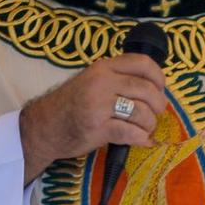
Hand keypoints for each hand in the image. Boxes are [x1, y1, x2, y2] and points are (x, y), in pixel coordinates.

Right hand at [17, 55, 164, 181]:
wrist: (44, 126)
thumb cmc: (71, 104)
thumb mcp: (91, 80)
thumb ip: (116, 79)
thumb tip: (153, 87)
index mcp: (103, 67)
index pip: (142, 63)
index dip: (158, 77)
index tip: (160, 89)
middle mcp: (102, 82)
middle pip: (146, 90)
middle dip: (158, 106)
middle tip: (155, 114)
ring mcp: (98, 105)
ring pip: (141, 113)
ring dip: (149, 125)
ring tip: (145, 130)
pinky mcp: (97, 128)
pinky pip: (130, 132)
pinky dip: (141, 139)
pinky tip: (142, 141)